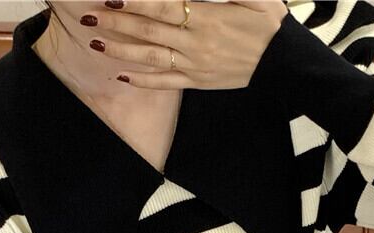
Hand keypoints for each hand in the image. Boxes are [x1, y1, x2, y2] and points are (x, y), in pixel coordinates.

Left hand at [81, 0, 288, 88]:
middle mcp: (196, 43)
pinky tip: (122, 75)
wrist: (284, 64)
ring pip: (151, 58)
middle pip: (149, 30)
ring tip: (96, 41)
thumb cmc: (269, 24)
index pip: (163, 6)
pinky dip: (143, 81)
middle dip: (116, 21)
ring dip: (122, 50)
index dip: (135, 1)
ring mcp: (195, 66)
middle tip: (89, 14)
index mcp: (207, 17)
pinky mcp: (198, 82)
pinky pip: (165, 83)